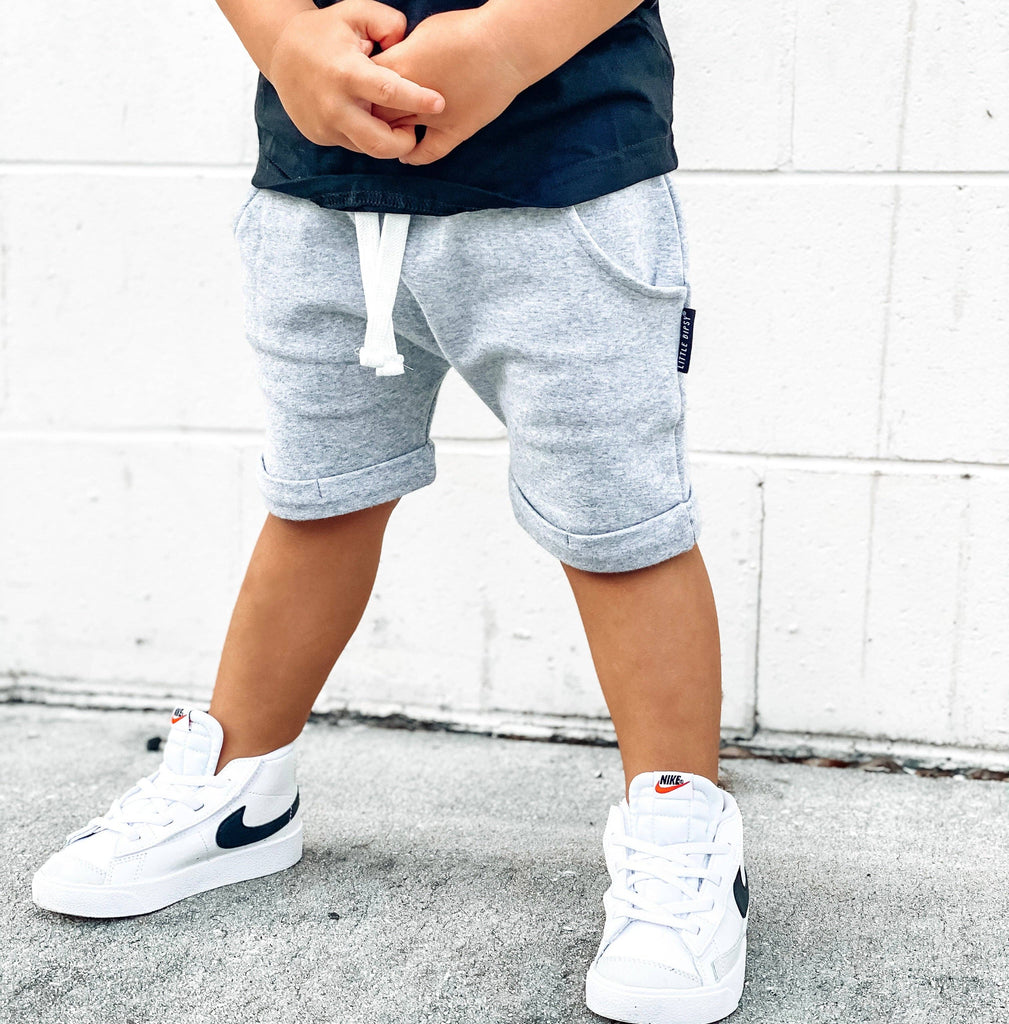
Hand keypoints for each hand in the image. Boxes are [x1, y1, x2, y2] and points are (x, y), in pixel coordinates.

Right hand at [266, 0, 445, 158]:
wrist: (281, 53)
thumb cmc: (327, 32)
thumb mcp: (356, 13)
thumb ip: (389, 24)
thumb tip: (408, 46)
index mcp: (345, 72)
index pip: (388, 92)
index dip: (418, 99)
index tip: (440, 103)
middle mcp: (334, 105)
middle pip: (379, 142)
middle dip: (405, 143)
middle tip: (415, 131)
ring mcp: (325, 125)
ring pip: (368, 149)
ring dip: (387, 142)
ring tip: (395, 125)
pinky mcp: (320, 136)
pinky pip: (353, 145)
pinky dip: (368, 137)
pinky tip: (371, 121)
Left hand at [368, 7, 532, 164]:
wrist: (505, 45)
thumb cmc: (466, 31)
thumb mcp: (422, 33)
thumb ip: (402, 54)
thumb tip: (392, 68)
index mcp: (400, 66)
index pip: (364, 84)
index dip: (360, 88)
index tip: (361, 89)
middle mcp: (411, 95)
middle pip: (374, 113)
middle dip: (369, 114)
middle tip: (367, 115)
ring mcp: (434, 117)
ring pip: (397, 134)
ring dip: (389, 135)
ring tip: (385, 132)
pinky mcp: (455, 130)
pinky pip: (428, 152)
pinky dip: (415, 156)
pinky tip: (407, 154)